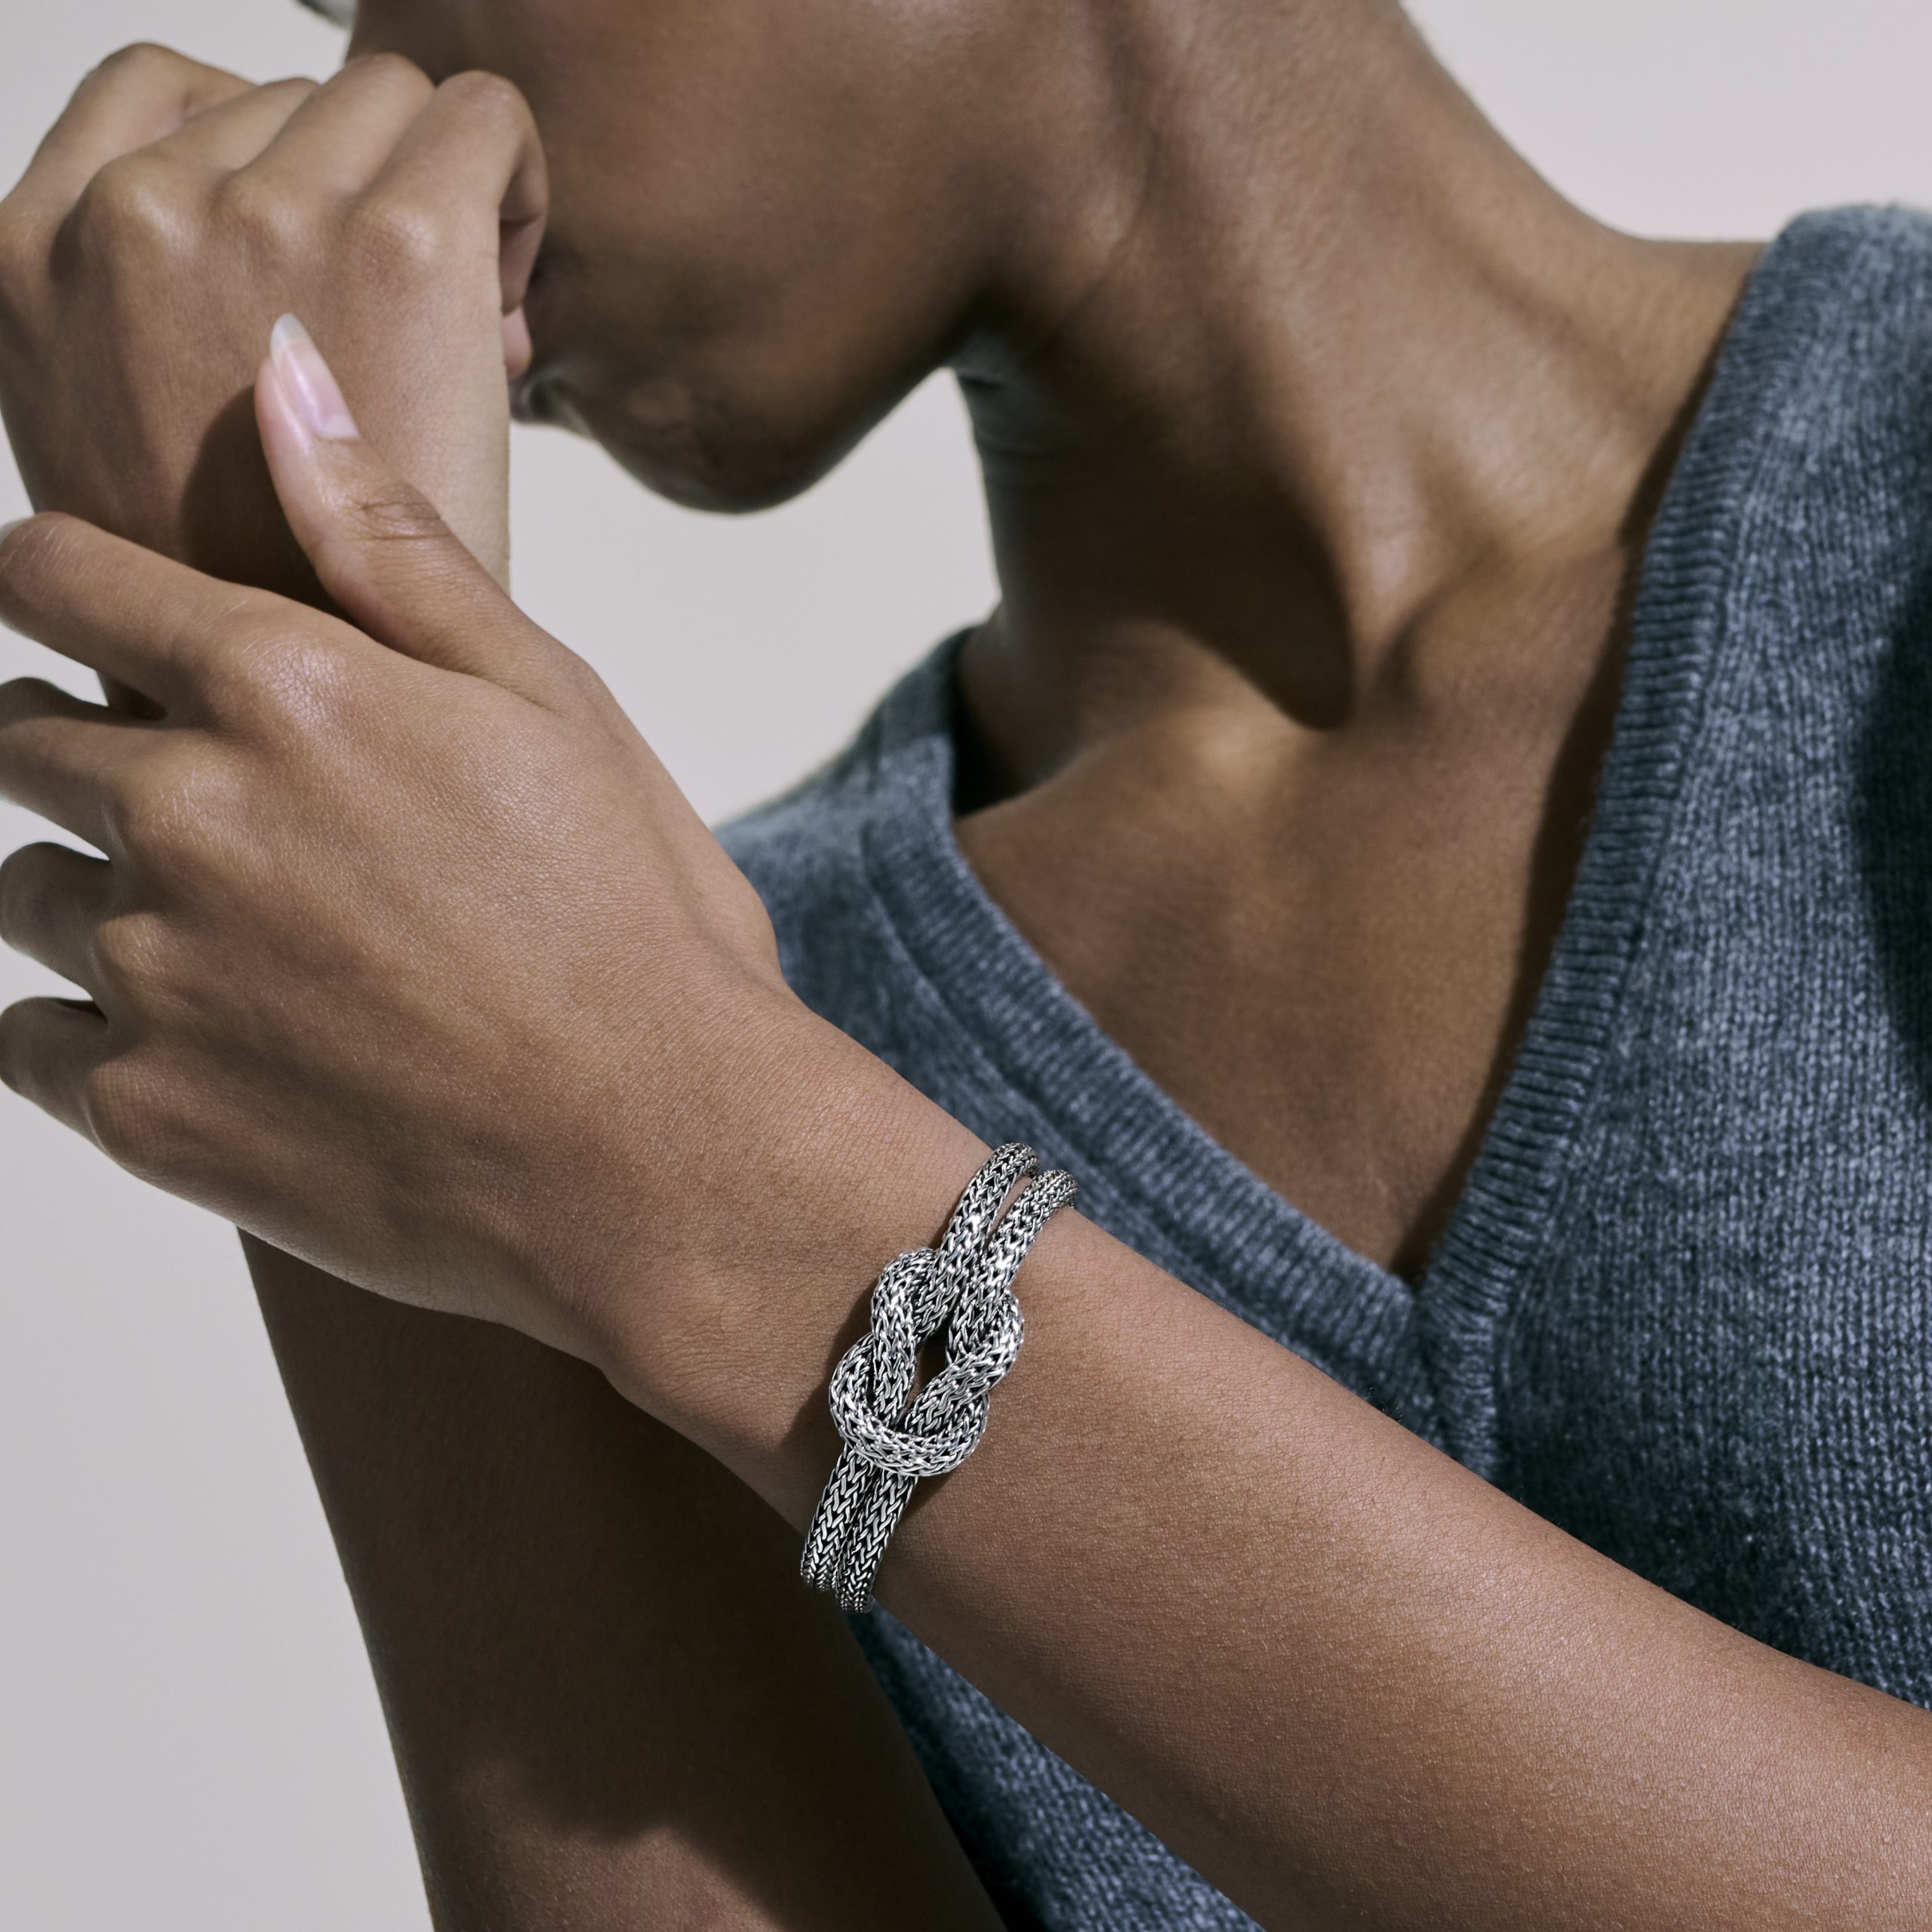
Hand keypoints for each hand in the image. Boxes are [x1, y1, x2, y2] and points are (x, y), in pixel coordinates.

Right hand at [0, 44, 543, 593]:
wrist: (329, 688)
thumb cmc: (245, 587)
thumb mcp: (115, 427)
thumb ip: (141, 311)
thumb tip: (264, 263)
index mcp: (29, 251)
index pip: (164, 92)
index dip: (264, 164)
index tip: (313, 276)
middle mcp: (127, 210)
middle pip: (294, 96)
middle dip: (352, 190)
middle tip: (389, 336)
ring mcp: (257, 214)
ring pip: (393, 98)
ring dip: (435, 192)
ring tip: (447, 332)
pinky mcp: (397, 241)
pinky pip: (487, 118)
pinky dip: (514, 184)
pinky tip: (504, 301)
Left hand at [0, 324, 798, 1371]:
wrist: (664, 1158)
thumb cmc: (637, 927)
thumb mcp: (553, 700)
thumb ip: (394, 542)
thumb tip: (281, 373)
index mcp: (285, 690)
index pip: (57, 578)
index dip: (57, 578)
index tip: (81, 605)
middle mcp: (186, 814)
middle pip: (25, 741)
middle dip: (87, 749)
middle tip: (217, 810)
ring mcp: (155, 970)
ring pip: (20, 891)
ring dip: (91, 892)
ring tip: (236, 940)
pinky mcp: (148, 1113)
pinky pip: (29, 1039)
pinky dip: (89, 1028)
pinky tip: (208, 1039)